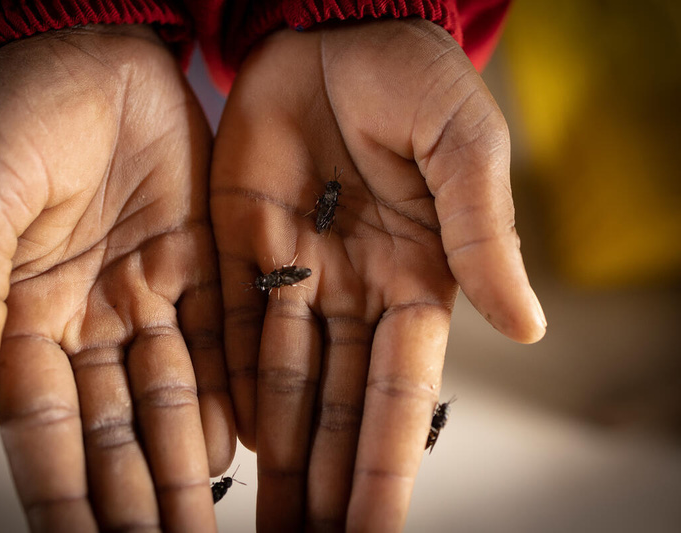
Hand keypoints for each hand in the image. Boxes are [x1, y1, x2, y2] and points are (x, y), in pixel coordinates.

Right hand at [0, 25, 233, 530]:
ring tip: (200, 522)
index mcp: (26, 313)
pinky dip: (227, 392)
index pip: (44, 427)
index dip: (60, 492)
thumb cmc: (22, 115)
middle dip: (134, 496)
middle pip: (114, 427)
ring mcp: (148, 294)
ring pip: (170, 396)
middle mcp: (90, 316)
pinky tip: (236, 445)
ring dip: (184, 462)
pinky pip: (218, 342)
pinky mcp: (202, 264)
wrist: (95, 52)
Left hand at [210, 19, 545, 530]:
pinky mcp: (239, 245)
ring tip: (271, 519)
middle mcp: (354, 291)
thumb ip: (481, 234)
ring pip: (285, 383)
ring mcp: (296, 272)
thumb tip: (528, 328)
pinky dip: (234, 386)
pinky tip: (231, 442)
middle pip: (340, 408)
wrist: (330, 27)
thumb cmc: (409, 73)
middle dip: (329, 481)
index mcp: (415, 277)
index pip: (400, 394)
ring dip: (279, 453)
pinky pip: (237, 329)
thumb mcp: (461, 145)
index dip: (389, 466)